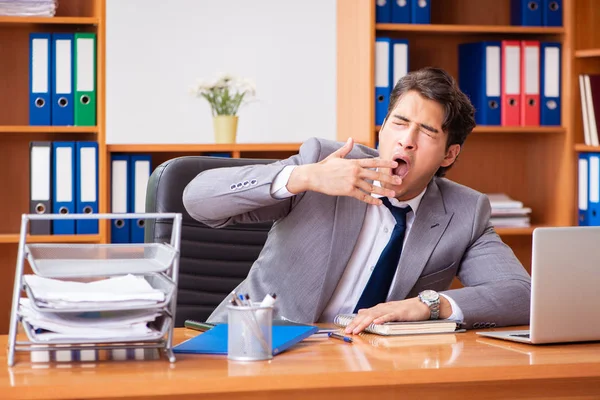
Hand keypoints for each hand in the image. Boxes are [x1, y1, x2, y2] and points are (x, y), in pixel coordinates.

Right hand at [287, 138, 401, 204]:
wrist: (314, 176)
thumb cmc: (324, 166)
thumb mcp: (336, 156)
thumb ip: (346, 148)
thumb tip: (351, 139)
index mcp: (354, 162)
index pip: (373, 162)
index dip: (385, 163)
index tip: (395, 165)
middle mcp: (355, 171)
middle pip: (376, 175)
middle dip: (389, 178)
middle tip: (399, 181)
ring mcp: (352, 181)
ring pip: (372, 187)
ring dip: (383, 191)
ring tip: (392, 194)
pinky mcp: (348, 190)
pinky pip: (362, 196)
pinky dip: (371, 200)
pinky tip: (379, 203)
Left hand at [344, 297, 433, 334]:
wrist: (420, 305)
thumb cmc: (404, 310)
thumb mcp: (387, 310)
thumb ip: (374, 312)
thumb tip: (361, 312)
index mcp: (379, 308)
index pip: (363, 315)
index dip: (354, 322)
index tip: (346, 330)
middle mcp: (382, 308)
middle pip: (366, 315)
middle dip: (356, 323)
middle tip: (347, 331)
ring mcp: (390, 310)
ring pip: (375, 315)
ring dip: (364, 323)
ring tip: (357, 329)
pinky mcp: (399, 313)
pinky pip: (389, 316)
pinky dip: (382, 319)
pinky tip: (375, 322)